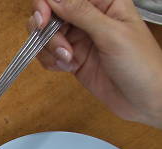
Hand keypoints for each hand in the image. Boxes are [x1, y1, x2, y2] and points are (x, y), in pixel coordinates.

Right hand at [31, 0, 161, 127]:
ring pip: (45, 34)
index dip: (47, 4)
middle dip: (47, 31)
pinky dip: (50, 61)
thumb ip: (81, 13)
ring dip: (49, 49)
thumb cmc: (141, 64)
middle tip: (60, 47)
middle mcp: (89, 17)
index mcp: (104, 2)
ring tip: (68, 61)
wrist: (144, 100)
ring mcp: (79, 38)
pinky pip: (47, 53)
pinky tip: (67, 68)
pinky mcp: (72, 57)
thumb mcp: (112, 34)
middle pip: (49, 12)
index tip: (43, 21)